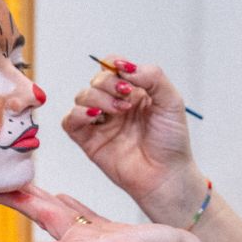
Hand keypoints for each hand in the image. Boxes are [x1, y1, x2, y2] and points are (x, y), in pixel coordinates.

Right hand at [62, 56, 205, 224]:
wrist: (167, 176)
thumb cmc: (172, 142)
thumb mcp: (172, 101)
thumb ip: (153, 76)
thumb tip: (125, 66)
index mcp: (134, 92)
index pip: (112, 66)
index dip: (115, 67)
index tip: (128, 79)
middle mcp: (115, 104)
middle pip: (96, 80)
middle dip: (109, 83)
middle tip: (127, 96)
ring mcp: (101, 122)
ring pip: (82, 96)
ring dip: (98, 97)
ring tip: (120, 111)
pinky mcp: (89, 141)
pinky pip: (69, 121)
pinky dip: (77, 114)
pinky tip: (95, 116)